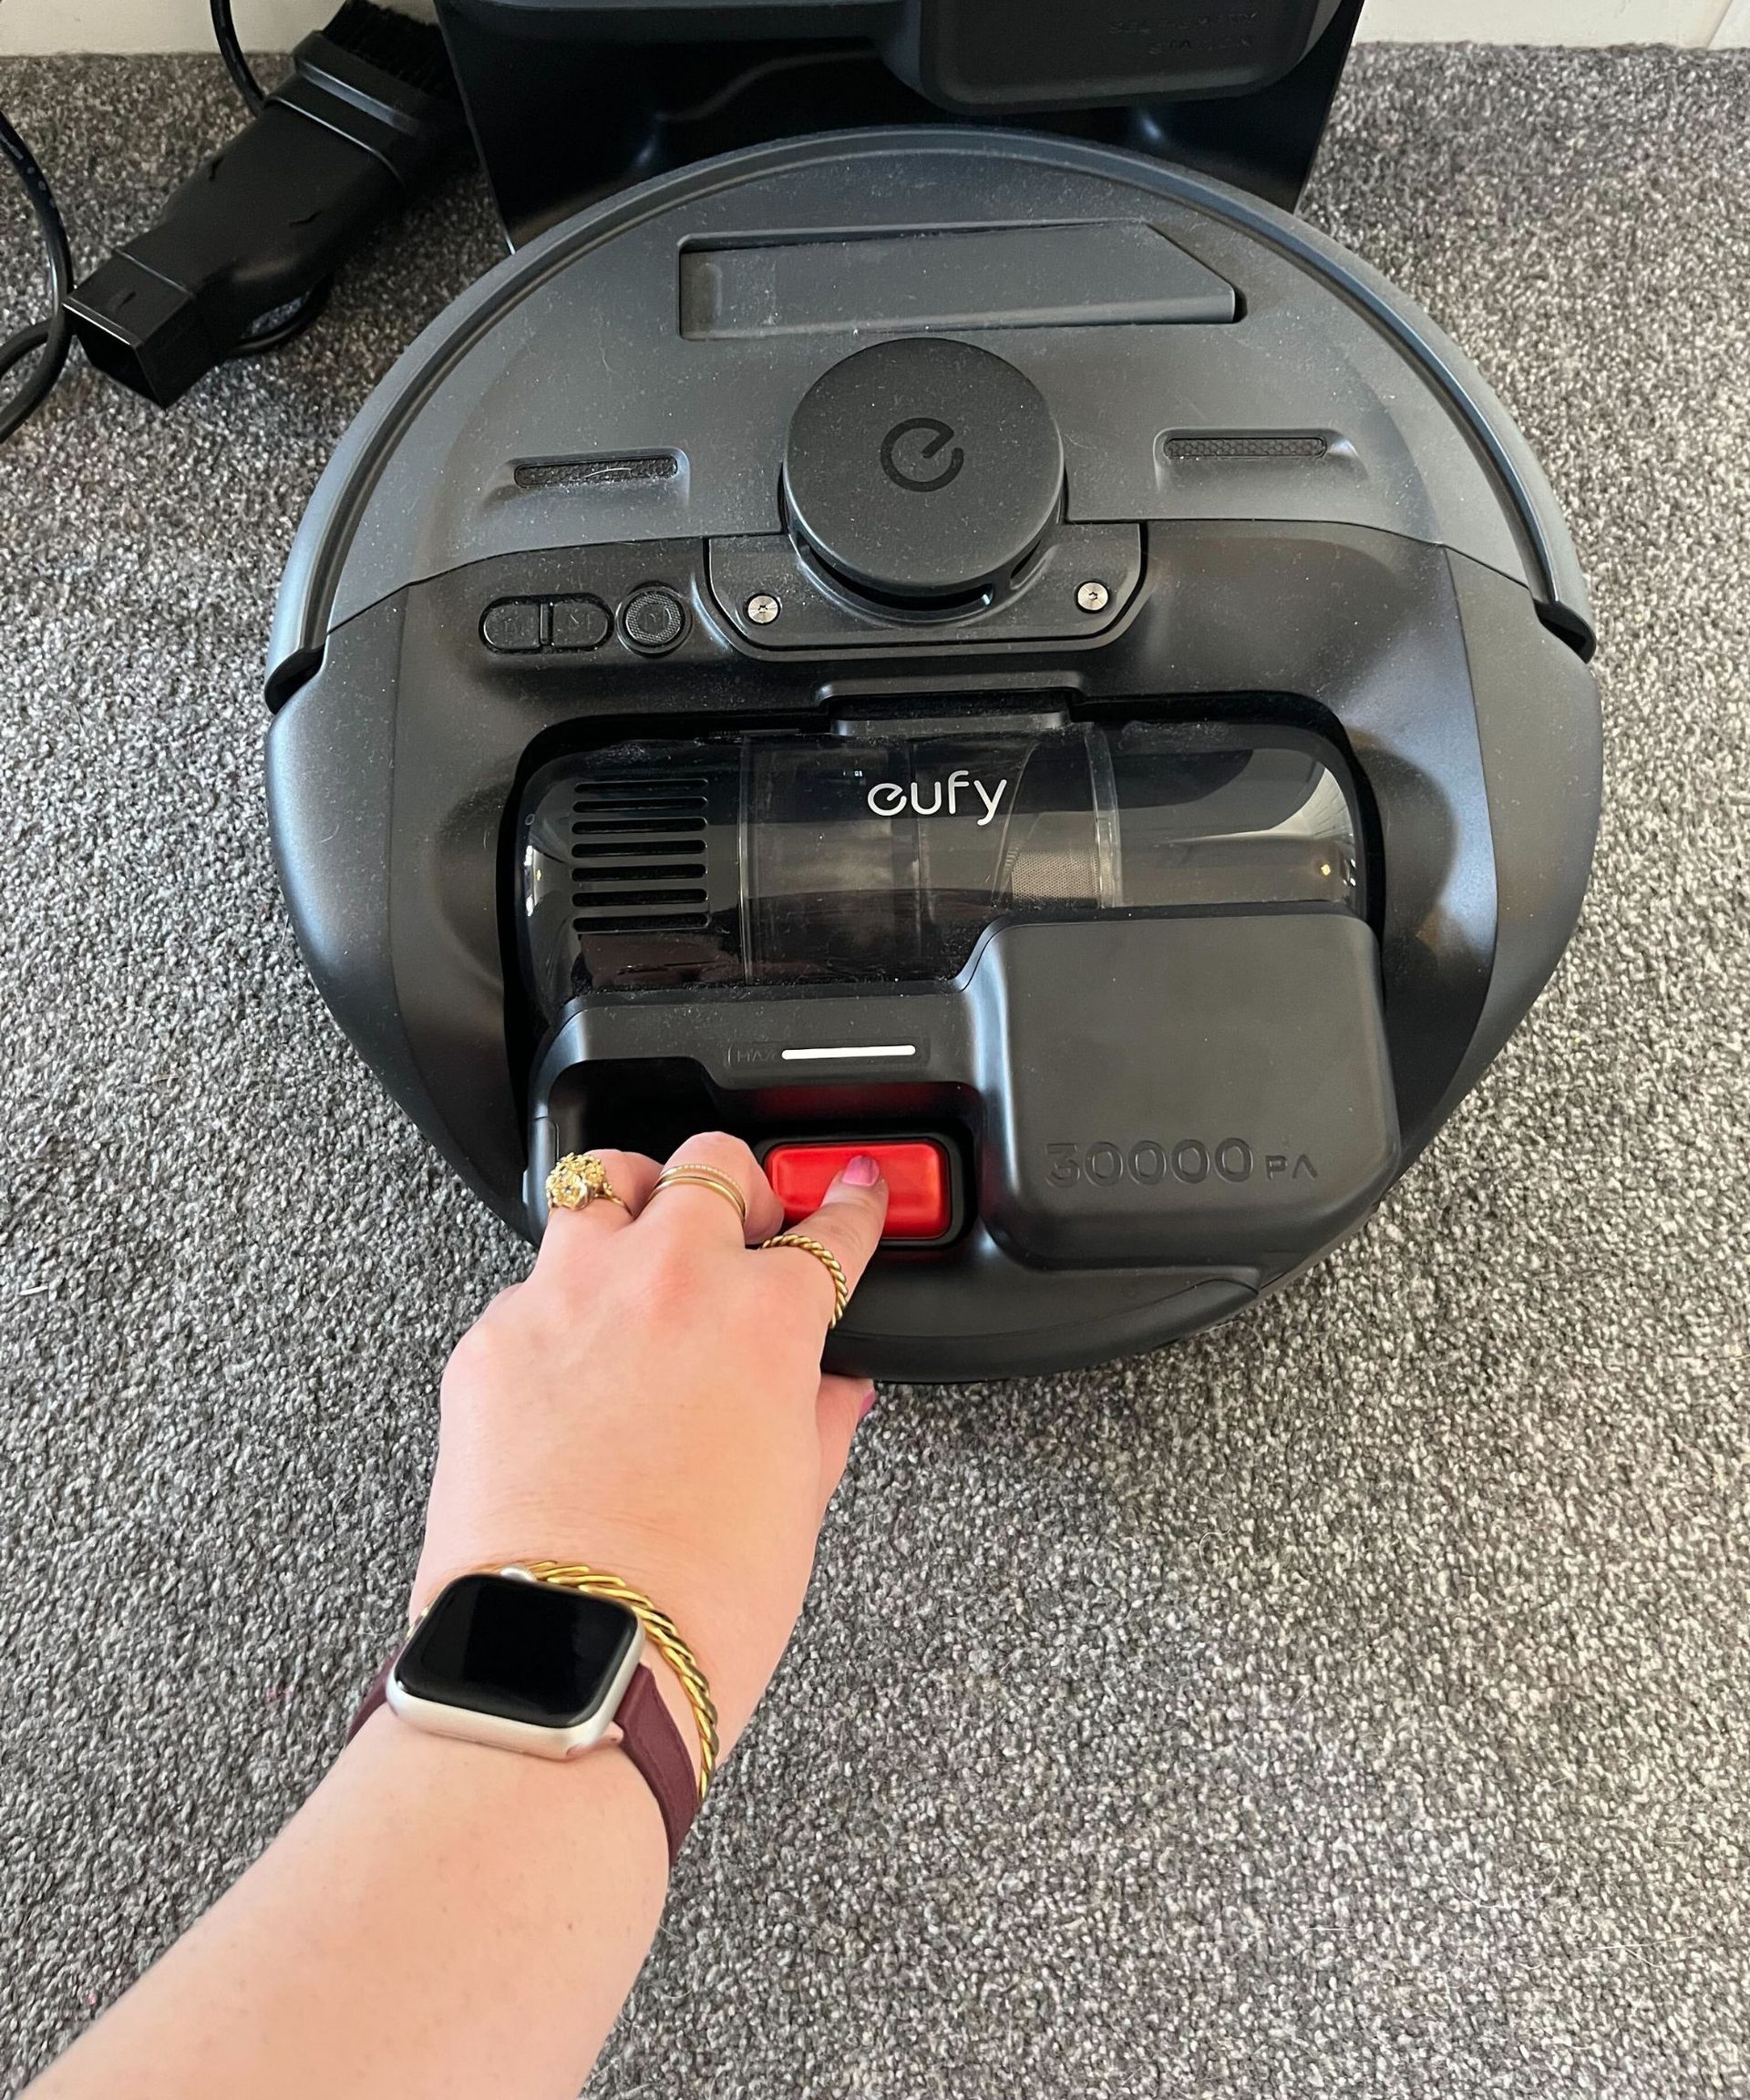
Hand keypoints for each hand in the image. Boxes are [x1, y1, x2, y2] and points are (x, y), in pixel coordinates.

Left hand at [410, 1134, 887, 1764]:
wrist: (571, 1654)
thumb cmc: (694, 1600)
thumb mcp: (797, 1503)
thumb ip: (819, 1419)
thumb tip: (832, 1388)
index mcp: (766, 1317)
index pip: (830, 1230)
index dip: (853, 1204)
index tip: (854, 1192)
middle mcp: (670, 1280)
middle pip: (713, 1165)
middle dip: (740, 1184)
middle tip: (746, 1226)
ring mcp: (572, 1295)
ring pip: (605, 1181)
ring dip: (638, 1199)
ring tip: (645, 1239)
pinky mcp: (494, 1334)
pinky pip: (531, 1279)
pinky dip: (559, 1299)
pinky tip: (572, 1353)